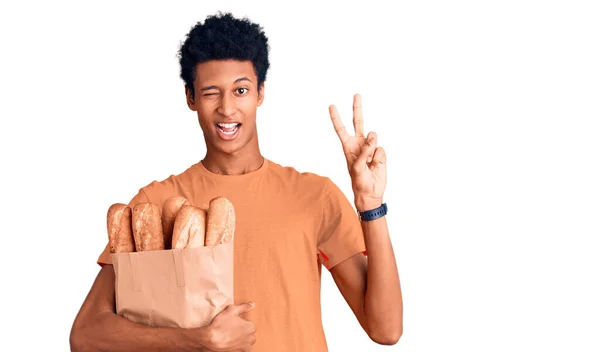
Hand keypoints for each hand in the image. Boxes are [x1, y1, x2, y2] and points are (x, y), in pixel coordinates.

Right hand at [205, 302, 256, 350]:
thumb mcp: (232, 310)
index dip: (242, 322)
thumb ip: (244, 307)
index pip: (250, 323)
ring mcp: (245, 347)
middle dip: (243, 330)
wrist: (211, 340)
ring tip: (231, 336)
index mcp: (251, 327)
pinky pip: (242, 349)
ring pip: (247, 342)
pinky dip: (238, 346)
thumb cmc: (220, 325)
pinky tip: (231, 342)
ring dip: (242, 339)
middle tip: (232, 328)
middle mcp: (250, 338)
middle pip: (250, 333)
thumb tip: (252, 304)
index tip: (235, 322)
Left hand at [329, 94, 386, 209]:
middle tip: (356, 94)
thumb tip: (372, 137)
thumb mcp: (357, 168)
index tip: (331, 106)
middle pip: (358, 123)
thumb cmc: (359, 182)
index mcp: (348, 147)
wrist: (371, 193)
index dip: (336, 118)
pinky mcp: (380, 154)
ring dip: (372, 148)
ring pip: (373, 137)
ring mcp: (370, 148)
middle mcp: (359, 145)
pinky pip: (381, 150)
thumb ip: (364, 152)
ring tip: (370, 162)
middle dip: (357, 109)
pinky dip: (379, 158)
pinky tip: (376, 166)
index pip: (341, 130)